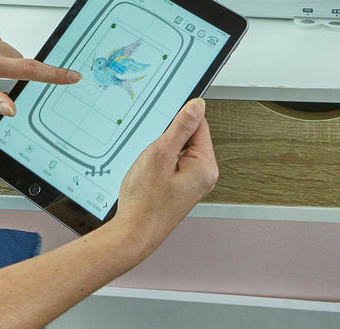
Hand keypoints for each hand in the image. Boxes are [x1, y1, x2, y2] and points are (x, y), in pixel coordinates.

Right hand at [113, 97, 217, 253]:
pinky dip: (163, 162)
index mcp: (205, 165)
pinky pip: (176, 162)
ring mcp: (195, 182)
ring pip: (181, 149)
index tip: (162, 124)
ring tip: (151, 167)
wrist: (134, 233)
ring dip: (164, 151)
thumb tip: (197, 105)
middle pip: (191, 136)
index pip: (199, 123)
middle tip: (153, 153)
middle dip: (169, 138)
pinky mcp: (184, 186)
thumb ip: (180, 127)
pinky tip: (151, 174)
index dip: (177, 119)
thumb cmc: (145, 202)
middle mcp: (205, 174)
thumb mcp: (160, 155)